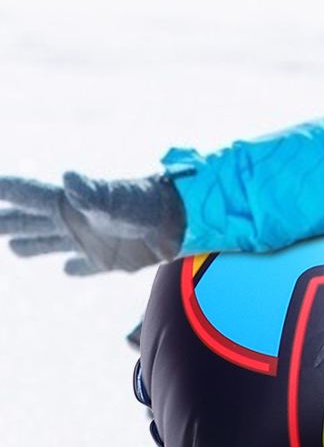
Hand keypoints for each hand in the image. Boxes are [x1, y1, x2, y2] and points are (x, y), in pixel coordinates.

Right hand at [1, 172, 185, 274]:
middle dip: (5, 222)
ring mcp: (91, 240)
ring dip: (30, 244)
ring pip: (50, 243)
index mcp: (69, 205)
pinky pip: (86, 265)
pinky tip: (67, 269)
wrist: (183, 221)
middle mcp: (75, 221)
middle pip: (28, 221)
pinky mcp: (110, 258)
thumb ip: (90, 192)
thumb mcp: (114, 199)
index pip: (28, 196)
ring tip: (13, 247)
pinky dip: (76, 268)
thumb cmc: (147, 206)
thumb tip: (68, 177)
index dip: (6, 190)